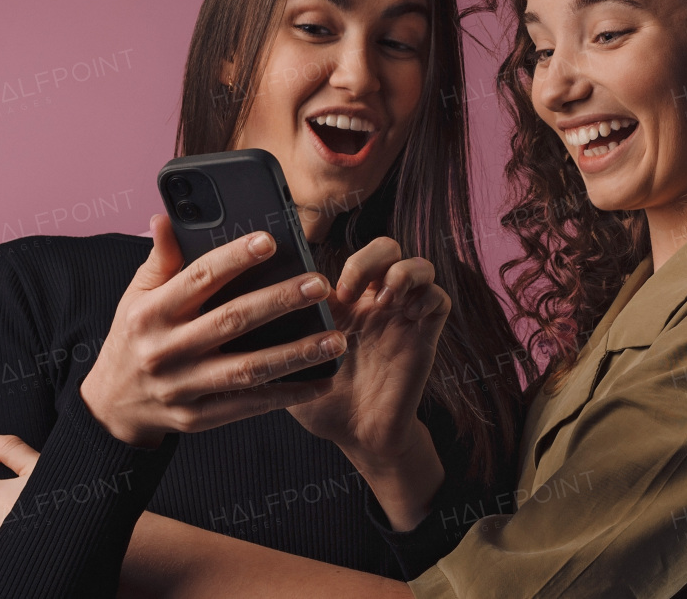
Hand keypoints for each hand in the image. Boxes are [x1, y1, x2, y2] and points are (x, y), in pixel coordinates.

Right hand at [80, 215, 347, 446]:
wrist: (112, 406)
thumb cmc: (134, 338)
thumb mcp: (136, 297)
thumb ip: (161, 260)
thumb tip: (167, 217)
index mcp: (151, 313)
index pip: (197, 279)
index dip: (233, 258)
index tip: (270, 241)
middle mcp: (165, 351)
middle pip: (231, 321)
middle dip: (280, 301)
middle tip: (320, 285)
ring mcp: (182, 388)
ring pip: (247, 369)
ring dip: (297, 353)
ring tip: (337, 338)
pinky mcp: (198, 418)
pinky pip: (249, 406)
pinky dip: (288, 395)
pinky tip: (322, 381)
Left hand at [288, 237, 450, 467]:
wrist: (357, 437)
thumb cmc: (323, 403)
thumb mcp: (292, 365)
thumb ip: (278, 339)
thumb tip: (246, 313)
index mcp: (346, 304)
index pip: (351, 256)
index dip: (340, 260)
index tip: (324, 290)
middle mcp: (377, 305)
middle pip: (387, 249)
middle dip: (372, 257)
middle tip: (354, 290)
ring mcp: (403, 318)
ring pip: (420, 266)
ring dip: (405, 272)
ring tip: (387, 297)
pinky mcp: (425, 336)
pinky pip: (440, 300)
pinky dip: (428, 297)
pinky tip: (409, 314)